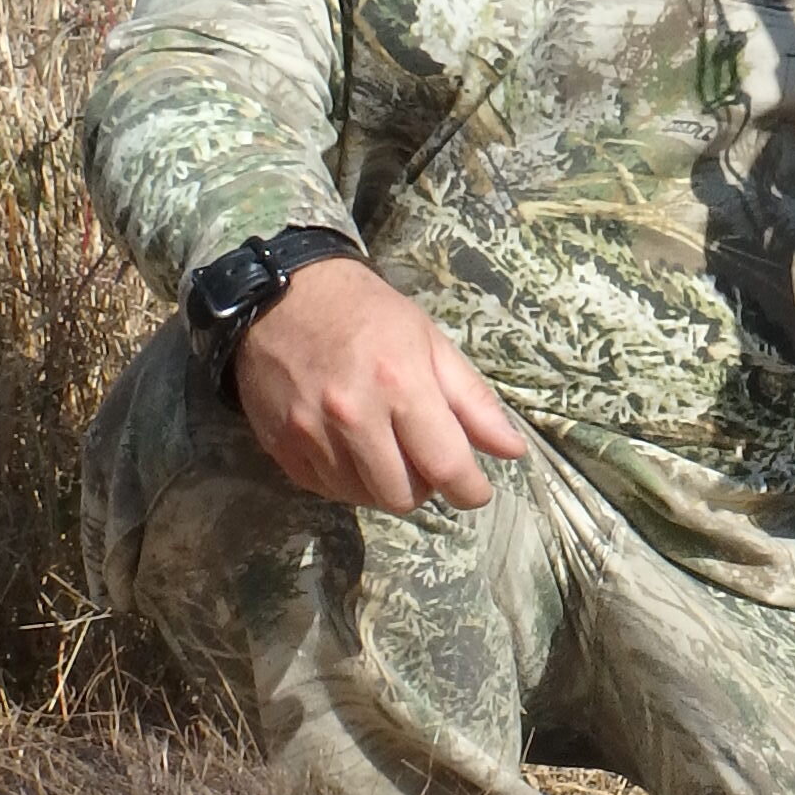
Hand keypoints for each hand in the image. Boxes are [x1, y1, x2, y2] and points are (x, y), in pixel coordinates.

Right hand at [230, 257, 526, 513]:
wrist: (281, 296)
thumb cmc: (367, 314)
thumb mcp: (430, 342)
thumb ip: (472, 401)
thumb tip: (513, 451)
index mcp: (400, 383)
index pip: (446, 467)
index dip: (470, 490)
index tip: (474, 490)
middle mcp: (353, 414)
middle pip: (402, 497)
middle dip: (423, 486)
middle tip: (421, 458)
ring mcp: (311, 433)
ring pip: (363, 498)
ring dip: (382, 484)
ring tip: (383, 448)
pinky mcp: (281, 446)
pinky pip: (326, 490)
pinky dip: (346, 479)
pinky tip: (349, 447)